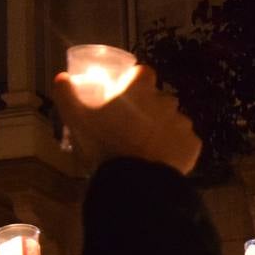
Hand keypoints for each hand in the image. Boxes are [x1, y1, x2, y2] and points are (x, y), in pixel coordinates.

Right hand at [51, 64, 201, 174]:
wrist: (136, 181)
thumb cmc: (105, 145)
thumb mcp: (78, 120)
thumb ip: (67, 96)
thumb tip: (60, 77)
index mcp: (141, 90)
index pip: (143, 73)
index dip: (136, 82)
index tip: (127, 94)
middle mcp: (166, 101)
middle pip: (161, 98)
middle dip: (151, 108)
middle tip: (134, 126)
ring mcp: (182, 123)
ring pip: (175, 120)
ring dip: (165, 128)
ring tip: (149, 146)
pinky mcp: (193, 144)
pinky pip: (186, 141)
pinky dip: (178, 147)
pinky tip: (163, 159)